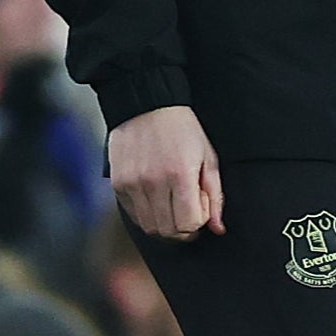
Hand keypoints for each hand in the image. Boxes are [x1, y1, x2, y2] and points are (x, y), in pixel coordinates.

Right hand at [108, 105, 222, 241]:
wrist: (147, 104)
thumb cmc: (182, 130)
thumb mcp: (208, 158)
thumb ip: (215, 196)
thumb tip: (217, 228)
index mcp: (180, 175)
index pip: (189, 224)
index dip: (198, 221)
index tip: (199, 205)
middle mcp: (153, 182)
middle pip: (169, 231)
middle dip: (182, 227)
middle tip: (186, 209)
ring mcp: (132, 184)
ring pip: (149, 227)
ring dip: (163, 223)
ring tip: (170, 203)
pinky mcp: (118, 183)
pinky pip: (133, 215)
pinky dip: (145, 213)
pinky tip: (154, 197)